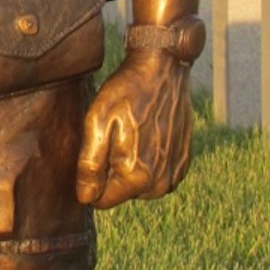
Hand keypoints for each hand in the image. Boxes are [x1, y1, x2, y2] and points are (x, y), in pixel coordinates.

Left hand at [76, 46, 193, 208]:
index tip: (96, 148)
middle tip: (114, 135)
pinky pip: (155, 174)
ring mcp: (175, 173)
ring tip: (131, 132)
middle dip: (112, 171)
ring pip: (138, 185)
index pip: (101, 201)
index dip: (92, 178)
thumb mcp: (97, 123)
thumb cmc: (126, 92)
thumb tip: (86, 198)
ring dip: (130, 165)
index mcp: (137, 177)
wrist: (163, 68)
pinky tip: (146, 132)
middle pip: (121, 193)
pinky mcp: (183, 162)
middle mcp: (161, 184)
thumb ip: (90, 165)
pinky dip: (148, 158)